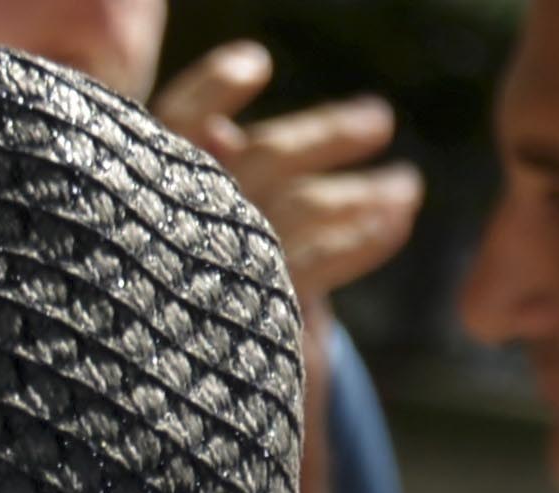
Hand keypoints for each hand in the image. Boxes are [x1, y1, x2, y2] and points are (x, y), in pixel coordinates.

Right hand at [150, 44, 421, 305]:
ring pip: (305, 206)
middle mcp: (181, 220)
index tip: (257, 65)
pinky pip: (321, 263)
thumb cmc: (177, 267)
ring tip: (407, 187)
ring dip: (364, 192)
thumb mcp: (175, 211)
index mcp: (152, 184)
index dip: (216, 87)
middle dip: (329, 135)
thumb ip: (197, 166)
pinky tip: (396, 222)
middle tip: (380, 121)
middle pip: (267, 157)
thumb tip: (219, 132)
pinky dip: (364, 241)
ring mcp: (216, 266)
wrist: (168, 362)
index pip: (180, 117)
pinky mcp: (252, 312)